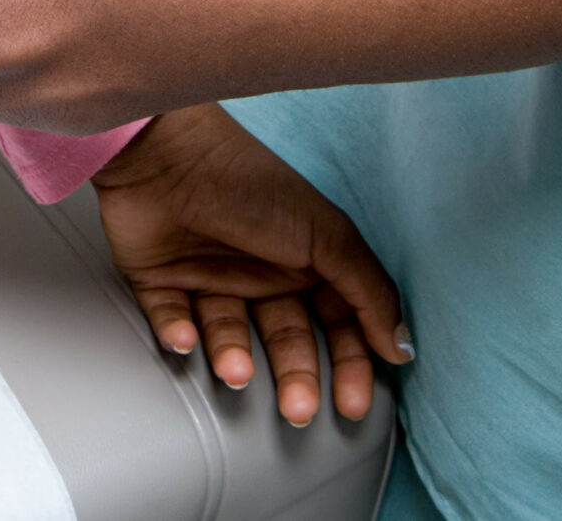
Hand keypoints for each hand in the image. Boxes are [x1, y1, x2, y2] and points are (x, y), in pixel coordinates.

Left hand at [92, 102, 410, 425]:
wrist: (165, 151)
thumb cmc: (249, 183)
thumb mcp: (326, 235)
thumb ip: (368, 292)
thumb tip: (402, 348)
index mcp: (304, 260)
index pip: (336, 325)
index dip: (348, 366)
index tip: (351, 405)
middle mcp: (260, 272)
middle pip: (284, 341)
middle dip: (295, 378)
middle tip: (297, 410)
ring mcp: (208, 276)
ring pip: (228, 338)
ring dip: (234, 360)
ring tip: (236, 372)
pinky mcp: (159, 280)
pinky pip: (171, 323)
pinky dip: (179, 337)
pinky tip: (187, 341)